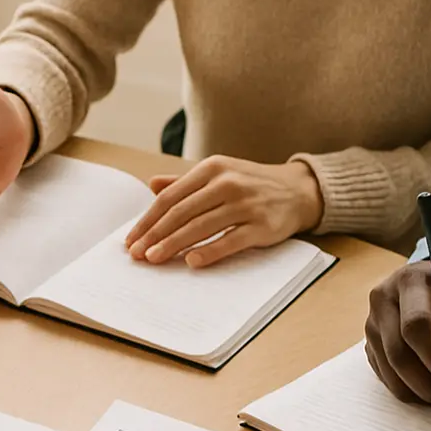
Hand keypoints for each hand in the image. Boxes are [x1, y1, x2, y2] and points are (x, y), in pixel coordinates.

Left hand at [124, 156, 323, 268]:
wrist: (299, 190)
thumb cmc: (251, 184)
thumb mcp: (219, 174)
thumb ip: (186, 181)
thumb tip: (152, 185)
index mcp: (212, 169)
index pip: (170, 197)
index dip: (148, 220)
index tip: (131, 239)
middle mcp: (227, 183)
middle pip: (181, 212)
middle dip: (155, 235)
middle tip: (137, 255)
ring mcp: (245, 204)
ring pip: (201, 227)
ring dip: (173, 245)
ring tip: (154, 259)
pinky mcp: (262, 226)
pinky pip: (230, 241)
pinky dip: (209, 252)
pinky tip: (191, 262)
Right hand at [365, 257, 430, 404]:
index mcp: (411, 281)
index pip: (417, 325)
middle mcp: (382, 300)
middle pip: (398, 352)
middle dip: (429, 383)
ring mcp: (371, 323)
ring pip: (389, 370)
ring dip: (419, 391)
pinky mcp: (370, 344)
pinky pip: (384, 377)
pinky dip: (409, 390)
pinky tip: (430, 383)